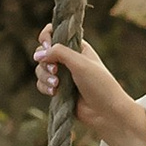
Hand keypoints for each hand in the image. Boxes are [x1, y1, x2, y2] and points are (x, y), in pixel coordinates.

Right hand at [34, 29, 145, 145]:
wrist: (107, 112)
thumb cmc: (99, 84)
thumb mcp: (81, 63)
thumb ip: (59, 53)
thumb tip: (38, 54)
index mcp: (77, 47)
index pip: (55, 33)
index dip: (47, 37)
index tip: (47, 45)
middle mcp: (69, 59)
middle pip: (43, 52)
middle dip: (45, 62)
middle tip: (55, 71)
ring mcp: (63, 75)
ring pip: (40, 69)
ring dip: (44, 76)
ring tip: (56, 84)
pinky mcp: (59, 90)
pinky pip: (42, 84)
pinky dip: (45, 87)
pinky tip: (54, 93)